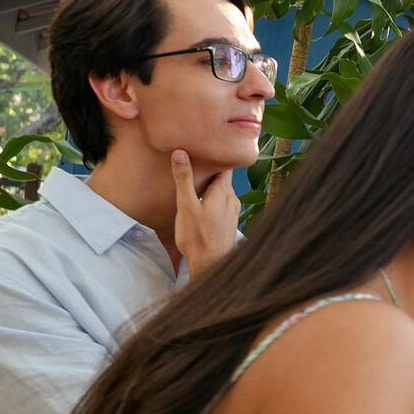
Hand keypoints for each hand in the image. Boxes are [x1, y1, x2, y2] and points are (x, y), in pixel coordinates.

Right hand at [171, 150, 239, 272]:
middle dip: (210, 170)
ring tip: (196, 181)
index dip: (215, 155)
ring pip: (222, 191)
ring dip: (210, 186)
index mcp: (224, 191)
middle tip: (194, 162)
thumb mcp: (186, 205)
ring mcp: (232, 211)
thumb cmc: (198, 237)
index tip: (203, 147)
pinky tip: (202, 202)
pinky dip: (213, 198)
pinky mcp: (229, 222)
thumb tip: (180, 153)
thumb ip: (184, 179)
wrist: (212, 265)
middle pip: (223, 177)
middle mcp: (232, 199)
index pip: (224, 165)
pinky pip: (222, 203)